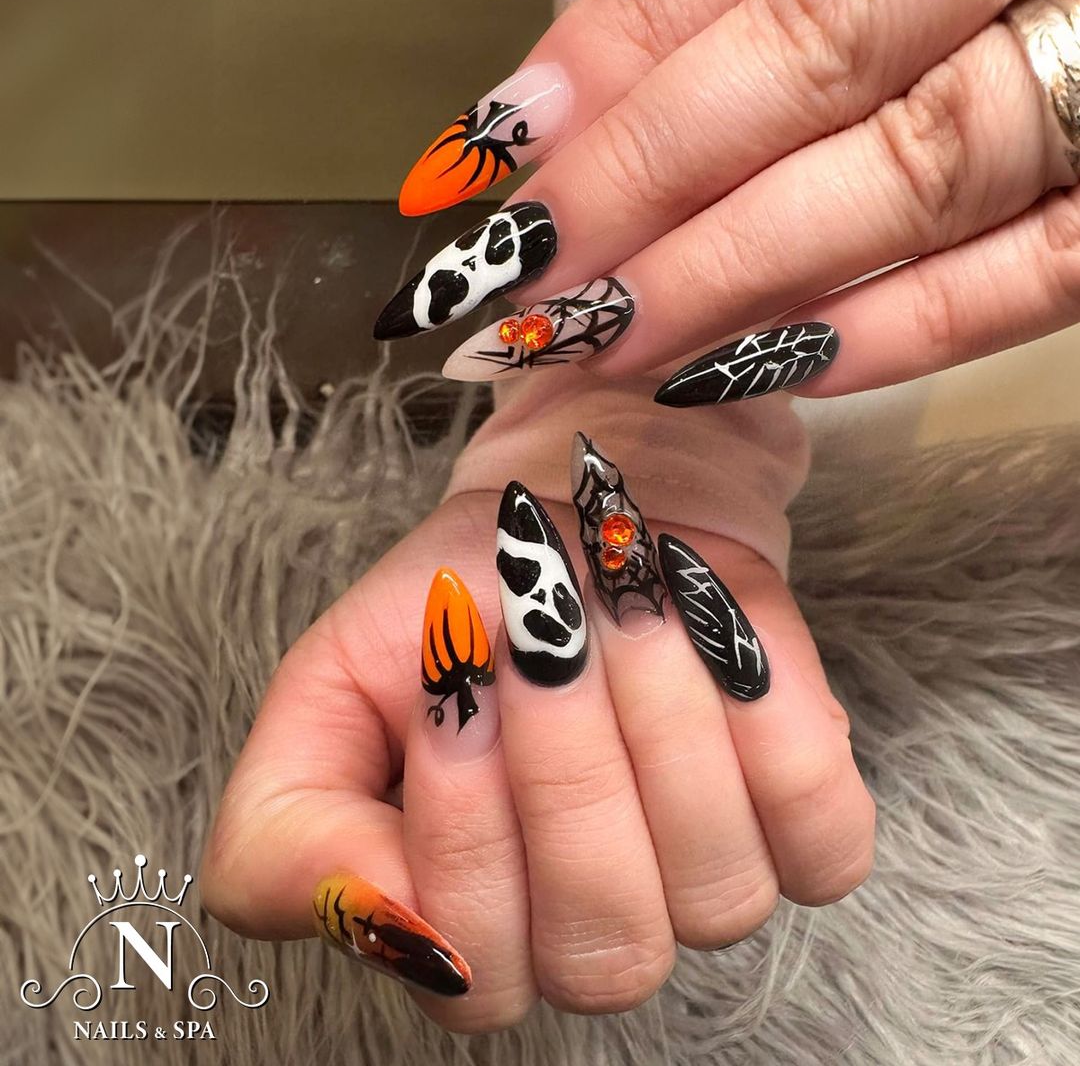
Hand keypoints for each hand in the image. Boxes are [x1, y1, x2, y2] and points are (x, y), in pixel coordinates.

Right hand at [200, 437, 873, 1033]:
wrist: (582, 523)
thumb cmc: (462, 597)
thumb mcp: (333, 682)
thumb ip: (291, 822)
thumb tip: (363, 916)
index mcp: (464, 918)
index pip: (471, 973)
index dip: (465, 827)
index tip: (455, 678)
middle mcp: (588, 932)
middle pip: (603, 945)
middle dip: (568, 763)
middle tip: (544, 630)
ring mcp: (708, 895)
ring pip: (717, 896)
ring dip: (663, 720)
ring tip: (623, 605)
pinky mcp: (812, 839)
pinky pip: (825, 838)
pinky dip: (770, 722)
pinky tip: (717, 645)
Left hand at [376, 0, 1079, 401]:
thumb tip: (545, 112)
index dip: (617, 70)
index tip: (491, 154)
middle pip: (822, 72)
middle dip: (646, 192)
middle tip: (527, 290)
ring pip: (918, 181)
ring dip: (739, 281)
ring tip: (610, 347)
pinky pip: (1024, 283)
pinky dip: (892, 333)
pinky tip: (759, 369)